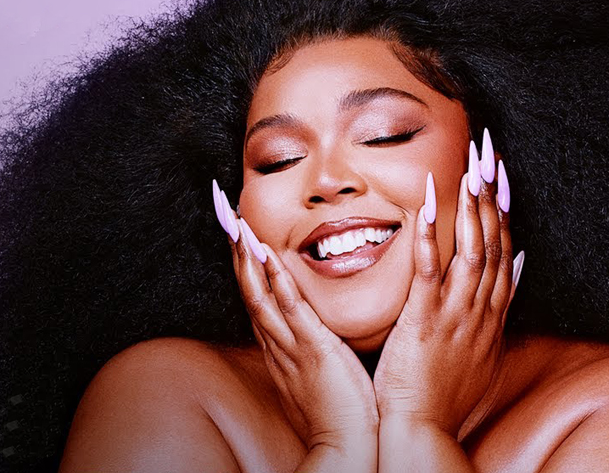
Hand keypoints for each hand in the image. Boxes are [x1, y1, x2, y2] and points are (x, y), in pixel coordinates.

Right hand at [211, 181, 379, 450]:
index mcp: (279, 343)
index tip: (235, 226)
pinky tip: (268, 255)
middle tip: (221, 206)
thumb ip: (312, 342)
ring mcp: (291, 345)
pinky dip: (276, 282)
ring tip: (234, 219)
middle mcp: (277, 340)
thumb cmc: (336, 407)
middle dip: (234, 245)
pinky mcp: (312, 350)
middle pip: (248, 285)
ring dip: (246, 255)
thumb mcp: (317, 368)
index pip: (257, 292)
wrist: (343, 445)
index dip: (244, 258)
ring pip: (260, 293)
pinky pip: (290, 310)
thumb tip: (314, 325)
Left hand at [373, 130, 523, 437]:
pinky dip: (433, 235)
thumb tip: (516, 269)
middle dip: (492, 192)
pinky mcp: (427, 320)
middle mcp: (481, 308)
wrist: (424, 430)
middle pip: (494, 240)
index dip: (503, 210)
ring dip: (473, 204)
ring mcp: (456, 313)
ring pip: (472, 249)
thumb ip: (498, 307)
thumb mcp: (484, 349)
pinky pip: (431, 270)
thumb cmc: (445, 391)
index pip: (504, 249)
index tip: (499, 174)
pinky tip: (430, 202)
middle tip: (488, 150)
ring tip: (471, 164)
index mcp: (492, 313)